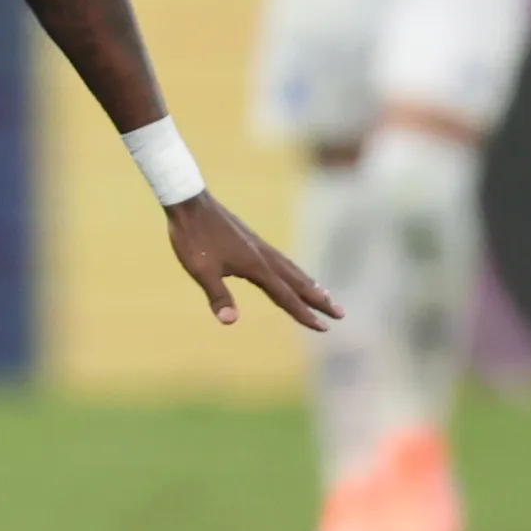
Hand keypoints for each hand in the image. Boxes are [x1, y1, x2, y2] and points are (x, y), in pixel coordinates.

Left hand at [165, 193, 339, 329]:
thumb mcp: (201, 270)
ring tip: (325, 295)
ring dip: (310, 284)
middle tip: (341, 313)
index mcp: (256, 267)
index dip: (304, 313)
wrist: (189, 203)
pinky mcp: (252, 241)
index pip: (285, 295)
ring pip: (292, 269)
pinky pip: (281, 260)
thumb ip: (217, 295)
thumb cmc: (193, 237)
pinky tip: (290, 272)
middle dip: (319, 299)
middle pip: (298, 282)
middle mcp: (264, 256)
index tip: (325, 327)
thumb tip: (230, 321)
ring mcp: (259, 247)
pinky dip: (293, 271)